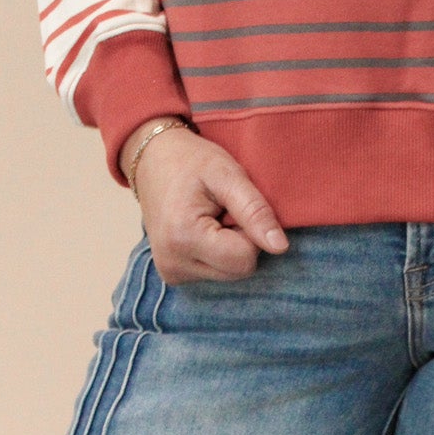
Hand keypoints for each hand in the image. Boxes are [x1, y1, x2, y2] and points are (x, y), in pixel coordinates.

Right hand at [119, 119, 288, 282]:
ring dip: (228, 247)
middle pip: (238, 270)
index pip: (245, 259)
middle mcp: (173, 264)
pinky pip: (214, 273)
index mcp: (184, 238)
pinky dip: (216, 253)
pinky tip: (201, 230)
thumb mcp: (228, 175)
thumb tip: (280, 247)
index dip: (250, 232)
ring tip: (209, 218)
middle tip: (221, 211)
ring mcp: (171, 273)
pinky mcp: (173, 275)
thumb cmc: (192, 161)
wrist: (153, 159)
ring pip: (229, 274)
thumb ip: (255, 211)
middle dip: (239, 241)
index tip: (232, 208)